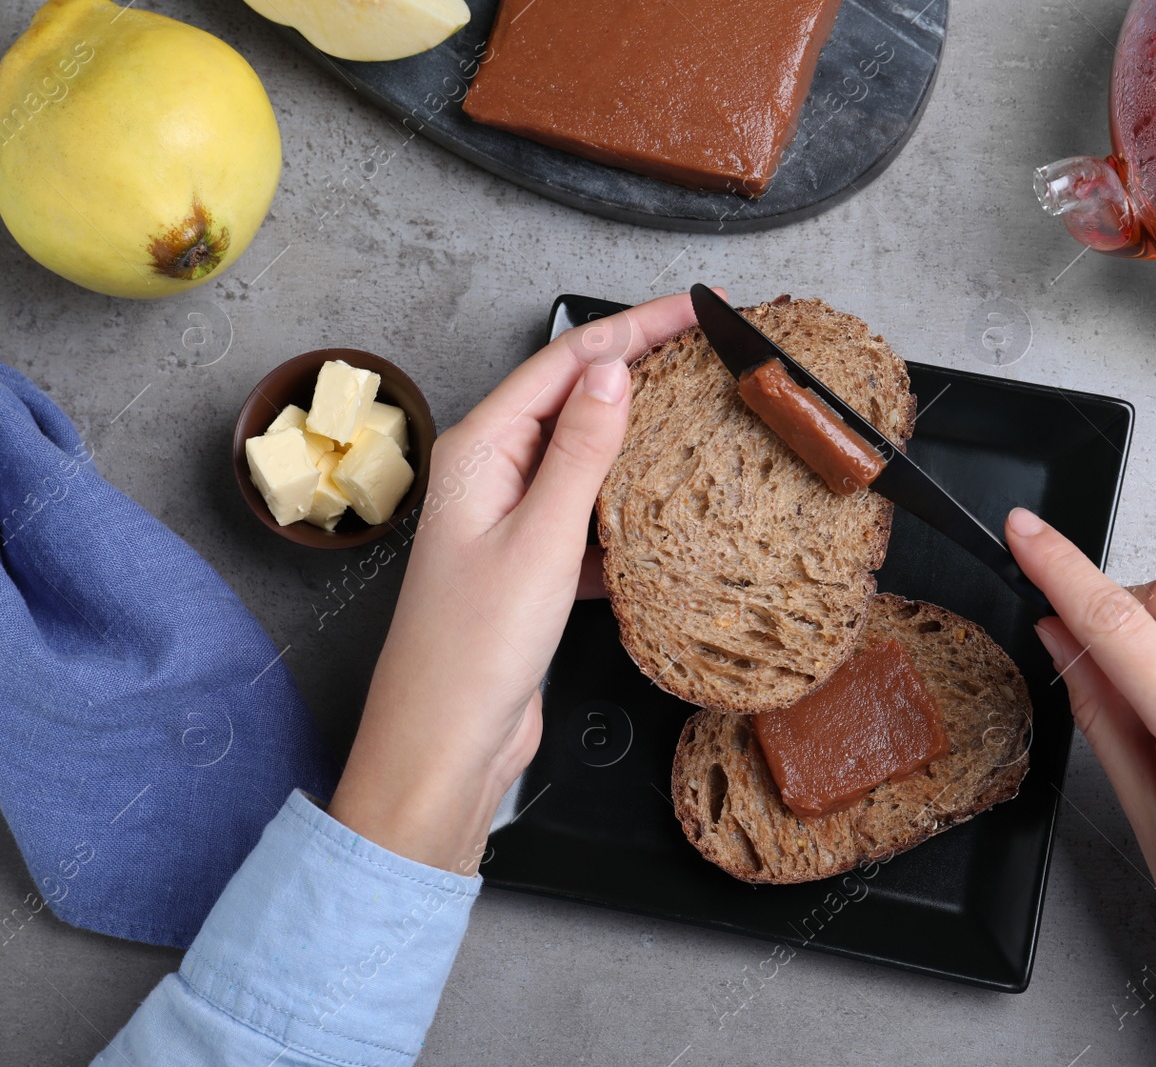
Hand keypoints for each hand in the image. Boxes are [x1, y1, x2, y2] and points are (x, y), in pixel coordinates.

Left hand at [328, 294, 701, 875]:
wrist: (445, 745)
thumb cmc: (472, 651)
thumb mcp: (541, 540)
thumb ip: (581, 451)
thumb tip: (615, 371)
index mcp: (481, 450)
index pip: (567, 362)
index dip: (634, 329)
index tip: (695, 310)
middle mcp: (492, 473)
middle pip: (575, 399)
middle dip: (640, 370)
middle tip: (710, 351)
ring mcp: (511, 518)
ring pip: (586, 457)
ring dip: (639, 437)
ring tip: (702, 417)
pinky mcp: (532, 563)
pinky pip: (589, 513)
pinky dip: (628, 505)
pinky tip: (668, 510)